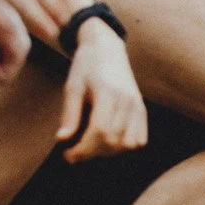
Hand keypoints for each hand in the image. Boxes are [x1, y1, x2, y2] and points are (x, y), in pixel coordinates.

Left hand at [56, 25, 149, 162]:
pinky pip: (139, 139)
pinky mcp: (142, 109)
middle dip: (91, 152)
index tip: (67, 155)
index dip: (83, 148)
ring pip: (127, 143)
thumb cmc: (86, 66)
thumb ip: (69, 114)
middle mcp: (126, 101)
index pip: (99, 131)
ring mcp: (137, 106)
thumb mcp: (72, 86)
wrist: (107, 49)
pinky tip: (108, 142)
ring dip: (108, 151)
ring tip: (91, 146)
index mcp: (107, 93)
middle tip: (74, 153)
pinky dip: (125, 146)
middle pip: (112, 140)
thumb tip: (62, 139)